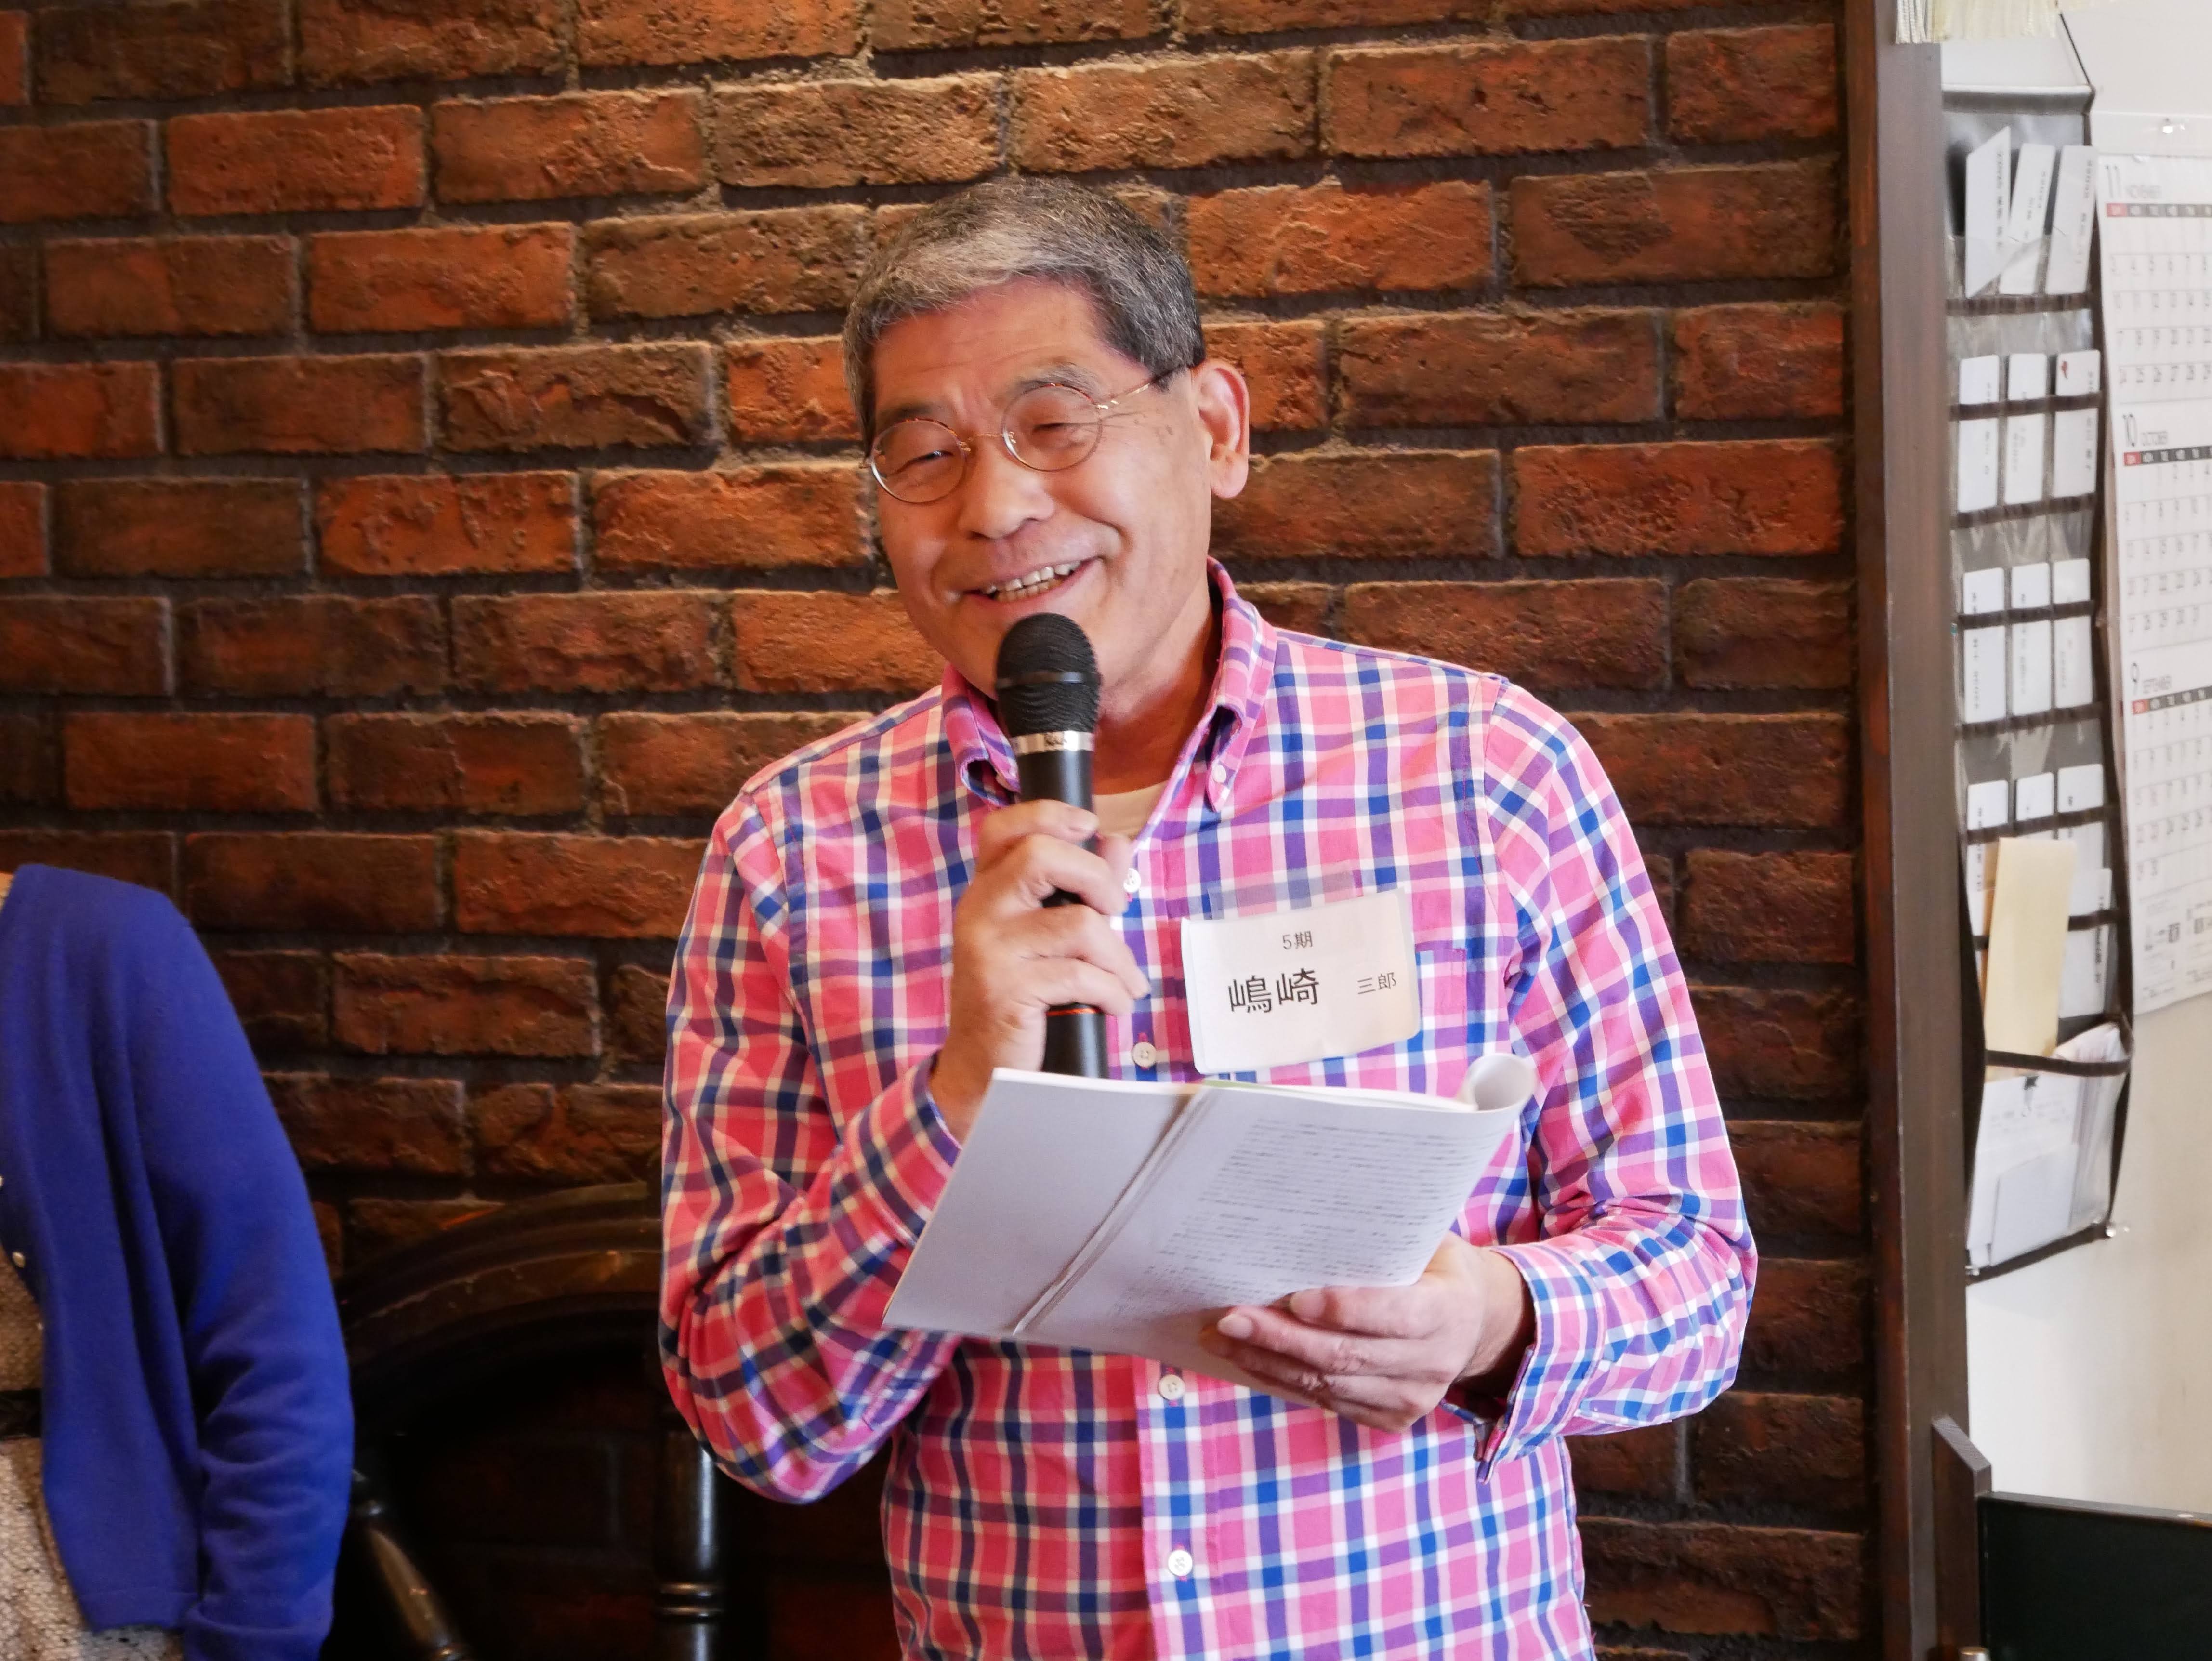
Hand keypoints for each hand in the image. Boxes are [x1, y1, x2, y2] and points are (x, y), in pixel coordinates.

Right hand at [929, 799, 1146, 1139]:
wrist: (983, 1068)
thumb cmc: (1020, 997)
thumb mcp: (1047, 937)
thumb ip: (1081, 889)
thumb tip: (1118, 843)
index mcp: (987, 891)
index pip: (1003, 828)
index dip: (1049, 814)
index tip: (1089, 827)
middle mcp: (979, 911)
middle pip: (1042, 855)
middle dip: (1098, 879)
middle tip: (1115, 911)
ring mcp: (989, 949)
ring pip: (1079, 923)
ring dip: (1118, 957)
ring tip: (1124, 982)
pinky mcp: (1006, 989)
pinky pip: (1081, 975)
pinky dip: (1112, 992)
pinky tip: (1114, 1005)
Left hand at [1197, 1235, 1534, 1432]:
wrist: (1475, 1324)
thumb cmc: (1435, 1267)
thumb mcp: (1427, 1242)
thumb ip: (1383, 1239)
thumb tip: (1306, 1216)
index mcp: (1447, 1310)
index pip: (1393, 1315)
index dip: (1343, 1309)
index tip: (1294, 1297)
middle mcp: (1433, 1363)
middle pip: (1345, 1356)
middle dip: (1280, 1339)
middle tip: (1229, 1319)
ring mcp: (1411, 1398)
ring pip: (1328, 1386)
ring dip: (1268, 1363)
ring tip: (1221, 1339)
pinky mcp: (1390, 1418)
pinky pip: (1327, 1403)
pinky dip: (1284, 1382)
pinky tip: (1250, 1361)